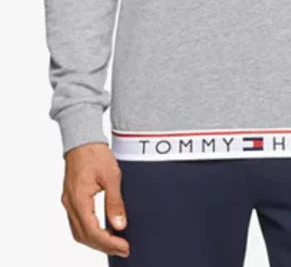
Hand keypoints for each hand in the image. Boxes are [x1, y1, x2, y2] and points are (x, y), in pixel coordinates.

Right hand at [62, 143, 129, 257]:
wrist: (82, 139)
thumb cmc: (96, 153)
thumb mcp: (112, 176)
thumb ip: (115, 202)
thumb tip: (120, 225)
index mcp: (79, 199)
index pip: (92, 231)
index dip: (108, 243)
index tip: (124, 247)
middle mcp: (70, 203)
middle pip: (83, 236)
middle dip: (103, 246)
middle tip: (123, 249)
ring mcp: (69, 201)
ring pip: (78, 231)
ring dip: (96, 240)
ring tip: (115, 243)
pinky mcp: (71, 198)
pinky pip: (78, 222)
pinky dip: (90, 230)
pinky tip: (104, 230)